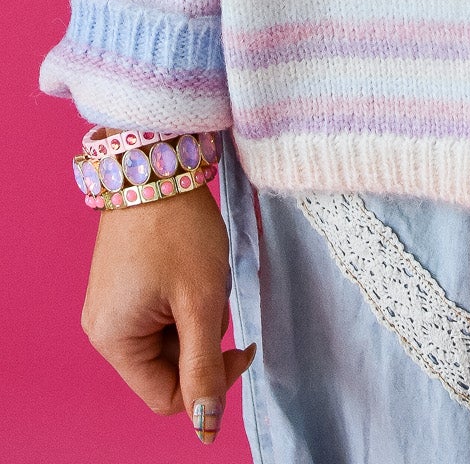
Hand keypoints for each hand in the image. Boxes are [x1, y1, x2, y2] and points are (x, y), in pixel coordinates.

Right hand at [82, 182, 255, 443]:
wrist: (157, 165)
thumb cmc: (178, 231)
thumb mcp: (202, 302)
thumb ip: (205, 367)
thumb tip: (206, 425)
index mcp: (115, 341)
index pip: (167, 397)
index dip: (211, 381)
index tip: (243, 343)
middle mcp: (104, 330)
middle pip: (168, 367)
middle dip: (203, 338)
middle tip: (217, 294)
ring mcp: (112, 307)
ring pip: (169, 339)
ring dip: (197, 315)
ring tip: (202, 273)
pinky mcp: (123, 287)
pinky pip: (162, 314)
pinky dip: (186, 299)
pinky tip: (192, 267)